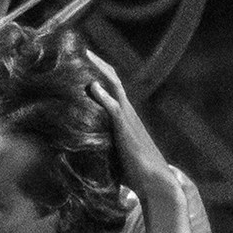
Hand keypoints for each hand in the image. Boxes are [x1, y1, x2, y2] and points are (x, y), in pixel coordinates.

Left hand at [81, 50, 172, 203]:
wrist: (156, 183)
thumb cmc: (134, 172)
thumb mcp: (112, 153)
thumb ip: (99, 143)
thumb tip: (77, 146)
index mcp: (125, 117)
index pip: (112, 89)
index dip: (100, 74)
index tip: (85, 62)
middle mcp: (128, 113)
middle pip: (114, 80)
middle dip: (99, 64)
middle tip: (83, 50)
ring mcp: (128, 120)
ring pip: (115, 88)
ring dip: (101, 71)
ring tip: (86, 56)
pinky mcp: (126, 130)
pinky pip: (115, 108)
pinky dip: (104, 96)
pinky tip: (92, 86)